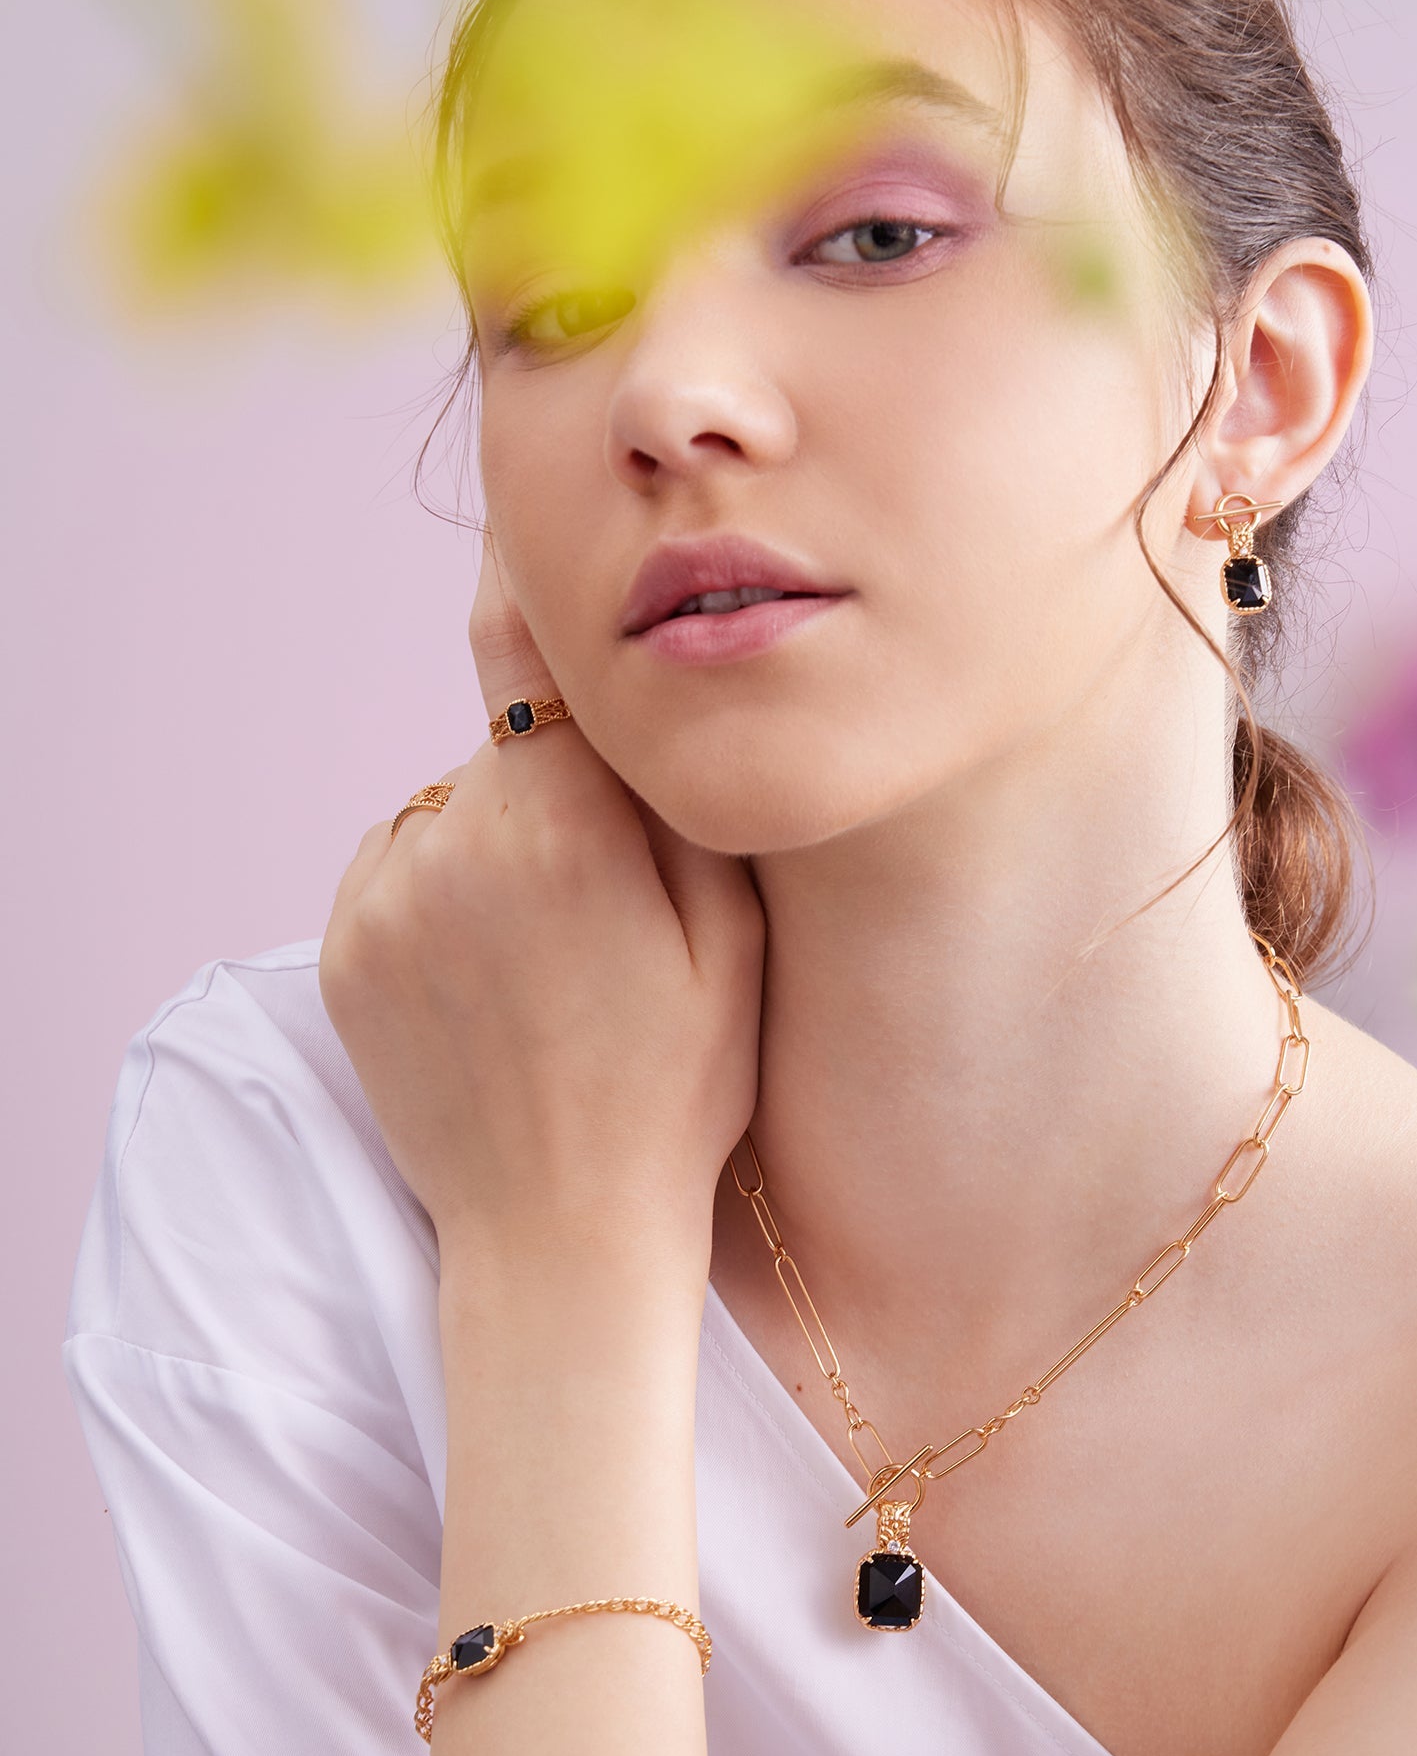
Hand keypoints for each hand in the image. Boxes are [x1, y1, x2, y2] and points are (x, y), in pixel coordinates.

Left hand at [319, 543, 763, 1263]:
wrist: (562, 1235)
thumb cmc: (678, 1089)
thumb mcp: (733, 936)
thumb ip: (684, 795)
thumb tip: (654, 680)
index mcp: (563, 826)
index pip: (526, 649)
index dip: (528, 581)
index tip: (527, 520)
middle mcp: (456, 839)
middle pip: (506, 747)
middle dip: (554, 784)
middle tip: (610, 898)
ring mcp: (386, 896)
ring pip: (453, 810)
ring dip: (495, 844)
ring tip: (551, 962)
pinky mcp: (345, 947)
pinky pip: (401, 869)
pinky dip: (441, 896)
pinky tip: (496, 982)